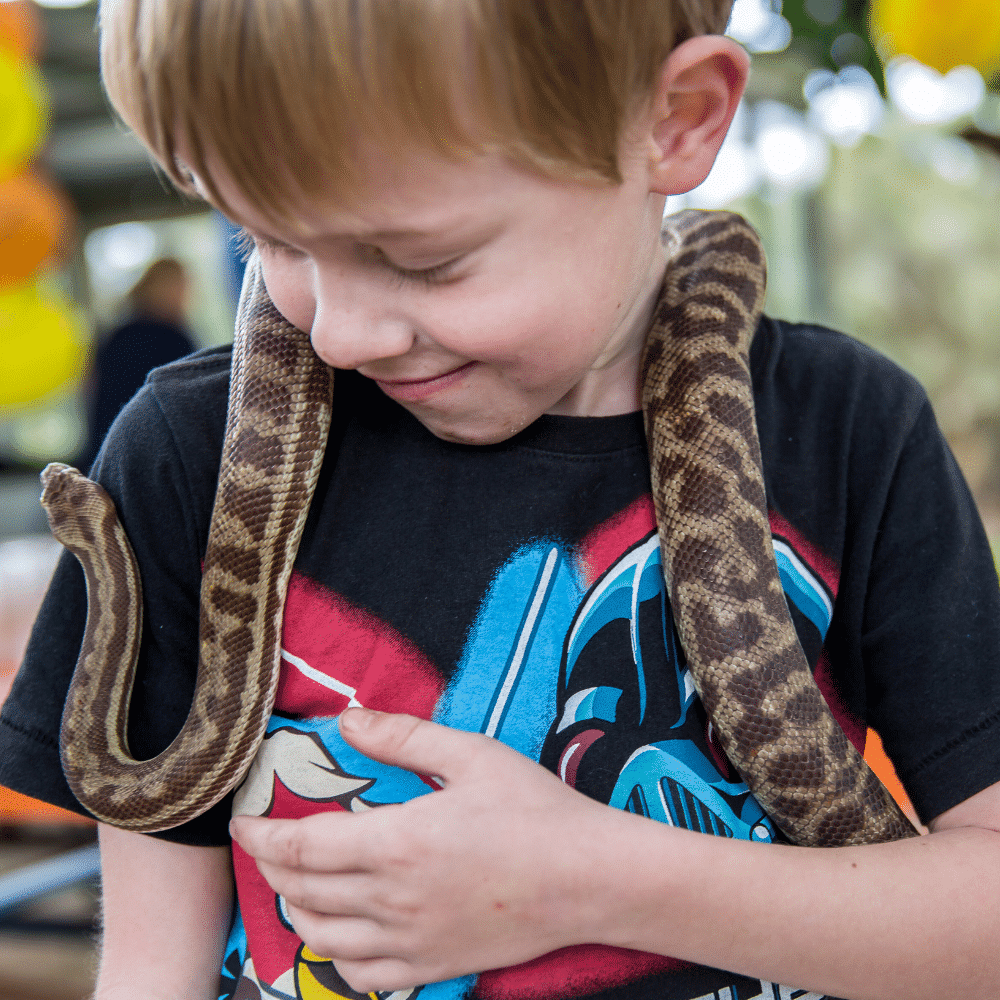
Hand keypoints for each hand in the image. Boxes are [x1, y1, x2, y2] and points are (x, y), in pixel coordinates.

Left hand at [229, 709, 617, 992]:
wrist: (588, 878)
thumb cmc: (533, 809)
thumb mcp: (471, 754)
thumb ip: (403, 737)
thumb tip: (347, 720)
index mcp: (398, 843)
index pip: (302, 847)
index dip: (261, 836)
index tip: (242, 823)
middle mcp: (393, 899)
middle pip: (303, 892)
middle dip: (272, 869)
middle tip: (270, 844)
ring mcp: (411, 941)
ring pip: (322, 938)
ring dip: (297, 909)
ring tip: (301, 883)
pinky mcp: (432, 967)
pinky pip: (361, 976)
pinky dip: (335, 956)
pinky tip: (342, 931)